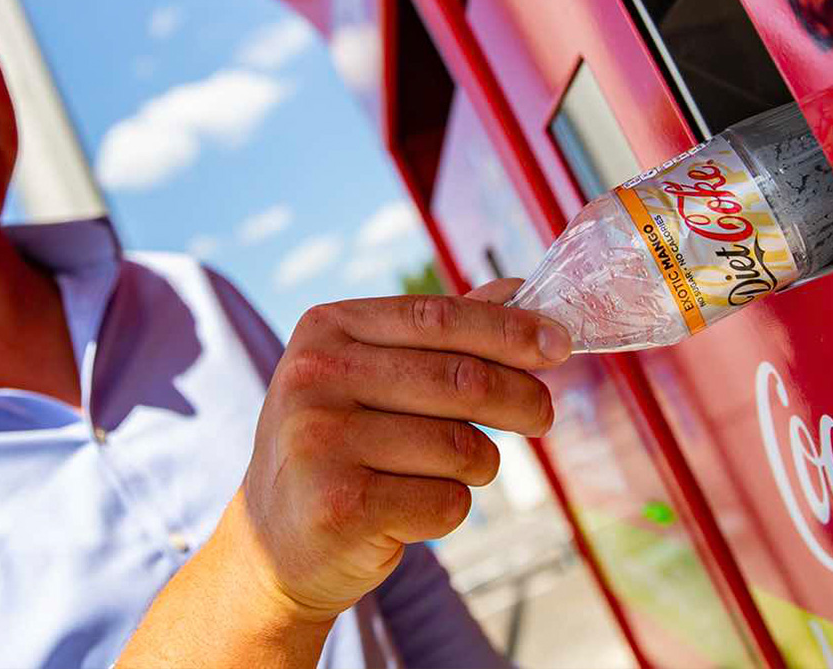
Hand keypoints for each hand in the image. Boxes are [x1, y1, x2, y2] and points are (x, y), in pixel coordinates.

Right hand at [231, 279, 572, 622]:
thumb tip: (517, 289)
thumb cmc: (339, 445)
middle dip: (520, 399)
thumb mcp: (368, 375)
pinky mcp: (340, 507)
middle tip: (540, 415)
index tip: (559, 344)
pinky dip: (451, 508)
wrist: (273, 543)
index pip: (436, 317)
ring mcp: (320, 443)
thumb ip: (438, 332)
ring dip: (479, 464)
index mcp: (325, 329)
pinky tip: (415, 509)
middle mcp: (313, 377)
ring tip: (452, 471)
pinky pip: (446, 502)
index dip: (509, 330)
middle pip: (459, 380)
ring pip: (460, 446)